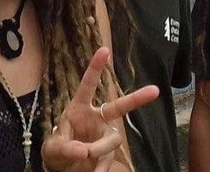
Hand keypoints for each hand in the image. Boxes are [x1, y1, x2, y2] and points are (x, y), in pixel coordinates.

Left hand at [41, 47, 159, 171]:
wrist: (62, 168)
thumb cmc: (56, 149)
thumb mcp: (54, 147)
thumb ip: (66, 147)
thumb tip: (83, 151)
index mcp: (79, 108)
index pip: (87, 86)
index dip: (95, 68)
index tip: (104, 50)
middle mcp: (96, 119)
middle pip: (118, 107)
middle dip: (136, 99)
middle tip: (155, 90)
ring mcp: (104, 135)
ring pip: (112, 138)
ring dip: (99, 149)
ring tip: (85, 157)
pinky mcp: (108, 154)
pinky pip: (109, 160)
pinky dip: (101, 169)